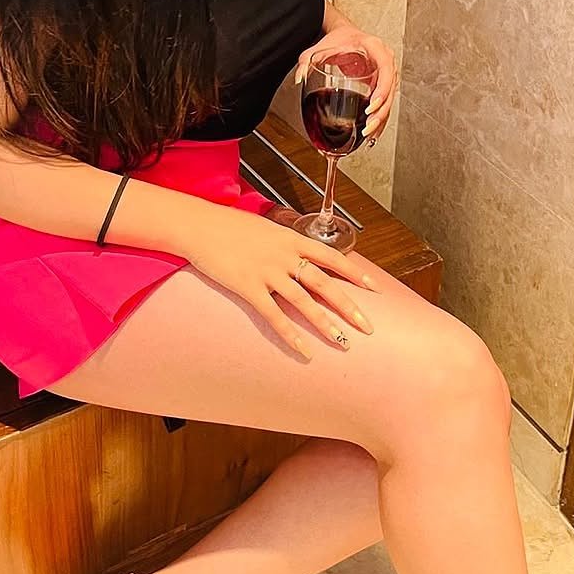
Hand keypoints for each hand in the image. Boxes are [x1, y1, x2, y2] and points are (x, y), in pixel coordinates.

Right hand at [185, 208, 378, 357]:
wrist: (200, 225)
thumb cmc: (229, 226)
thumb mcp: (265, 228)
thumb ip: (284, 244)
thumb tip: (299, 256)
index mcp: (290, 239)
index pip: (331, 256)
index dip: (354, 273)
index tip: (373, 288)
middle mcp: (284, 255)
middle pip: (324, 282)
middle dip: (348, 306)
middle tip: (367, 326)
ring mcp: (267, 272)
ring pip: (304, 301)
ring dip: (325, 323)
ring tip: (343, 342)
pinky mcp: (248, 287)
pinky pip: (274, 315)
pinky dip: (291, 334)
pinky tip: (304, 349)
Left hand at [295, 25, 398, 143]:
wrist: (347, 35)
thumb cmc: (339, 38)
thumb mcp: (321, 46)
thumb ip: (306, 60)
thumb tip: (299, 78)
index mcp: (375, 47)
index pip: (386, 69)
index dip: (383, 89)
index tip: (371, 106)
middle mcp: (386, 59)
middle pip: (391, 89)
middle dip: (381, 111)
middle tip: (368, 126)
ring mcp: (387, 72)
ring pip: (390, 98)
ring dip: (382, 118)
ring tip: (370, 133)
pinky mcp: (383, 82)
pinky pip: (386, 101)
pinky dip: (381, 116)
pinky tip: (374, 130)